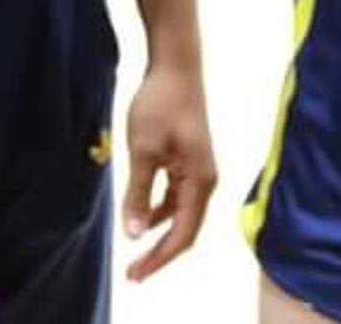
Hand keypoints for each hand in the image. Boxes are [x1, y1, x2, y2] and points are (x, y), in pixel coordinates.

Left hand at [121, 57, 215, 281]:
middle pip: (185, 229)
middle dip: (160, 252)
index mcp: (200, 182)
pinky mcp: (190, 160)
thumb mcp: (144, 150)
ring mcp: (199, 170)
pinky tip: (142, 214)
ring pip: (181, 213)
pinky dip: (161, 210)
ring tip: (135, 250)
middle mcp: (206, 181)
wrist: (175, 65)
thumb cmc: (160, 103)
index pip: (183, 235)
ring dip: (159, 232)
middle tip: (133, 273)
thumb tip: (134, 234)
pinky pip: (177, 196)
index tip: (136, 274)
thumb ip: (139, 193)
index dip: (160, 258)